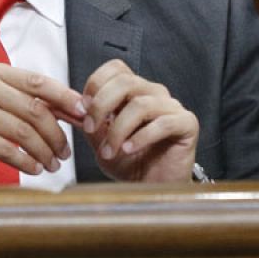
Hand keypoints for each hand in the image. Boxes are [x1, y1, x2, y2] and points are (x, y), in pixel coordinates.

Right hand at [0, 62, 85, 187]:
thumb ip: (26, 101)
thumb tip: (73, 109)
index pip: (38, 82)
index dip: (65, 99)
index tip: (84, 115)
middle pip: (35, 109)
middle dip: (57, 134)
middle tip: (66, 152)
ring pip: (24, 132)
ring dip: (45, 152)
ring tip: (53, 164)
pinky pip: (8, 149)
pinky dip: (27, 162)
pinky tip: (35, 169)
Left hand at [81, 59, 198, 182]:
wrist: (152, 189)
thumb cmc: (130, 163)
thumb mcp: (100, 140)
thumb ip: (89, 121)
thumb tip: (71, 106)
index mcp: (133, 91)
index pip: (116, 68)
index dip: (96, 83)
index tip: (82, 107)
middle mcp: (153, 94)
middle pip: (125, 82)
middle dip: (101, 106)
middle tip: (90, 129)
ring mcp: (172, 107)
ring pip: (140, 104)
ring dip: (118, 130)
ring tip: (108, 151)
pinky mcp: (187, 124)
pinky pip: (163, 123)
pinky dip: (140, 137)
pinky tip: (128, 149)